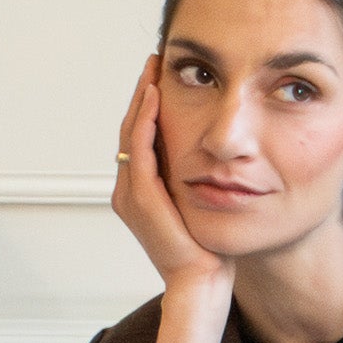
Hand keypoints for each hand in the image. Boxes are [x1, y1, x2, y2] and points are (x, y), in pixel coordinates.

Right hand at [113, 56, 230, 296]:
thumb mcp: (201, 204)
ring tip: (153, 69)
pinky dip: (144, 120)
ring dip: (140, 98)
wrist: (202, 282)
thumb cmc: (207, 250)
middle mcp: (128, 191)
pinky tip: (154, 97)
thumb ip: (196, 178)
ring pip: (130, 133)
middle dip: (142, 92)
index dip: (148, 105)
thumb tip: (214, 151)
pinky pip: (138, 149)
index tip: (162, 76)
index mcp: (140, 191)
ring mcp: (131, 195)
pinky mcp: (141, 199)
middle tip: (155, 61)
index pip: (139, 137)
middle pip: (130, 129)